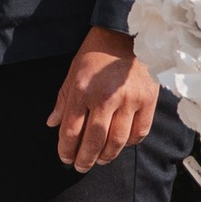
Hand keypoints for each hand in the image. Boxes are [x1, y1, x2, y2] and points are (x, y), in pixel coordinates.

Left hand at [49, 26, 157, 173]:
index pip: (71, 130)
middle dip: (85, 158)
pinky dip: (129, 143)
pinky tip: (121, 144)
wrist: (126, 34)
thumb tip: (52, 123)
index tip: (65, 158)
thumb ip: (63, 99)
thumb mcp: (72, 72)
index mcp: (82, 89)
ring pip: (117, 141)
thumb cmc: (96, 53)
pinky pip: (139, 132)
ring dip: (107, 155)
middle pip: (94, 140)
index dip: (66, 149)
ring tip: (100, 159)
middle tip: (81, 166)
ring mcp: (129, 100)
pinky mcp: (148, 100)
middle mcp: (105, 97)